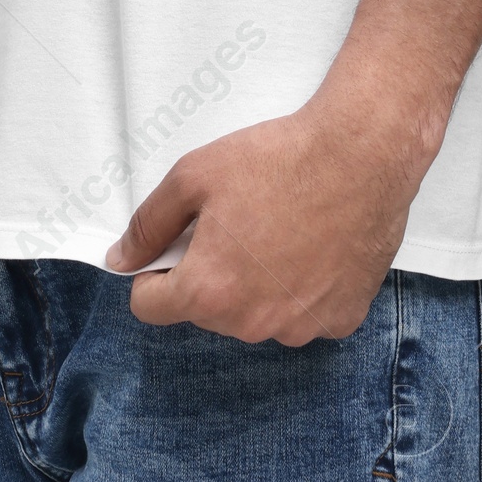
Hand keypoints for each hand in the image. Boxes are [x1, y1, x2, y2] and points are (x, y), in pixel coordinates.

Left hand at [104, 98, 439, 344]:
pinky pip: (303, 314)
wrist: (360, 154)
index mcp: (209, 291)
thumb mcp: (193, 175)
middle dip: (211, 273)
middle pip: (206, 309)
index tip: (174, 246)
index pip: (150, 307)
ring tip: (279, 230)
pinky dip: (303, 289)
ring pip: (255, 315)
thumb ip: (148, 224)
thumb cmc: (281, 159)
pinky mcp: (340, 319)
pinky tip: (313, 247)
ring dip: (257, 285)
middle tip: (237, 223)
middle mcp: (253, 323)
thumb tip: (121, 258)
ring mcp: (300, 327)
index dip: (154, 271)